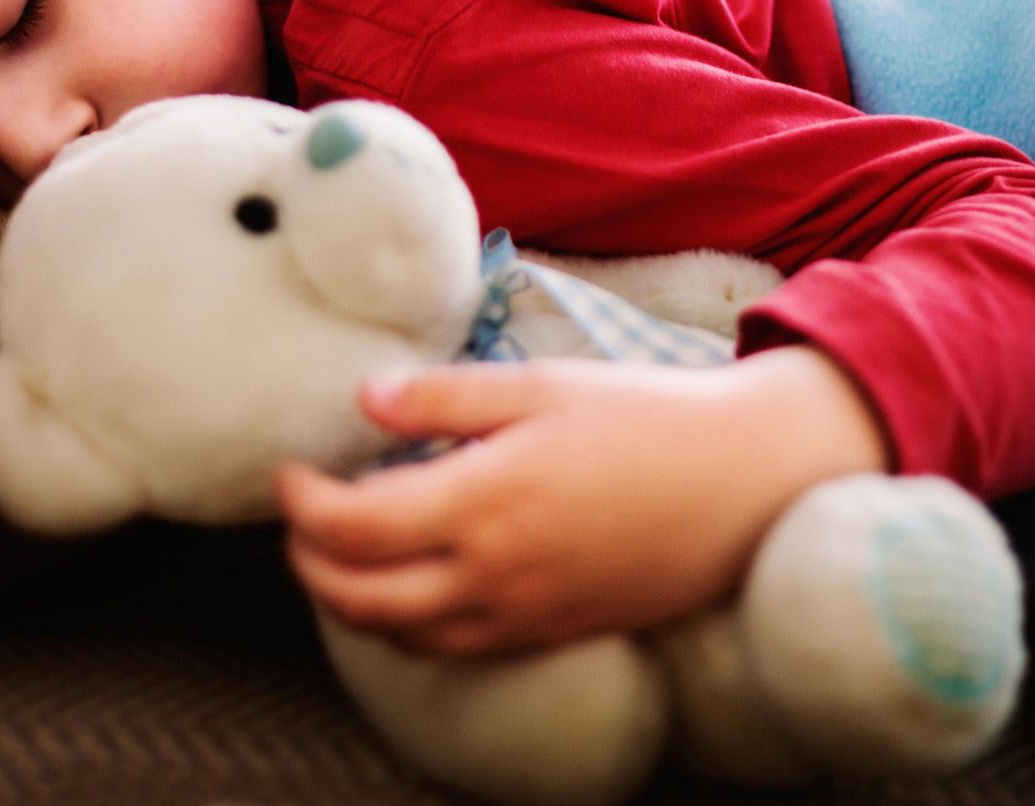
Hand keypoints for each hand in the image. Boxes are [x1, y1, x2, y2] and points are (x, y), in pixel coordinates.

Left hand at [271, 346, 886, 657]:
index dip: (302, 504)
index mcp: (484, 501)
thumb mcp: (543, 385)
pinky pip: (458, 648)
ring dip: (352, 603)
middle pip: (360, 597)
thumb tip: (365, 402)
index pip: (352, 527)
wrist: (744, 479)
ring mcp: (526, 613)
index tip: (290, 472)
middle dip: (308, 563)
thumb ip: (445, 398)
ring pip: (404, 635)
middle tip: (298, 521)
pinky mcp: (555, 631)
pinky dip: (411, 627)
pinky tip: (412, 586)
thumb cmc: (646, 416)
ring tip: (341, 555)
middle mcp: (495, 573)